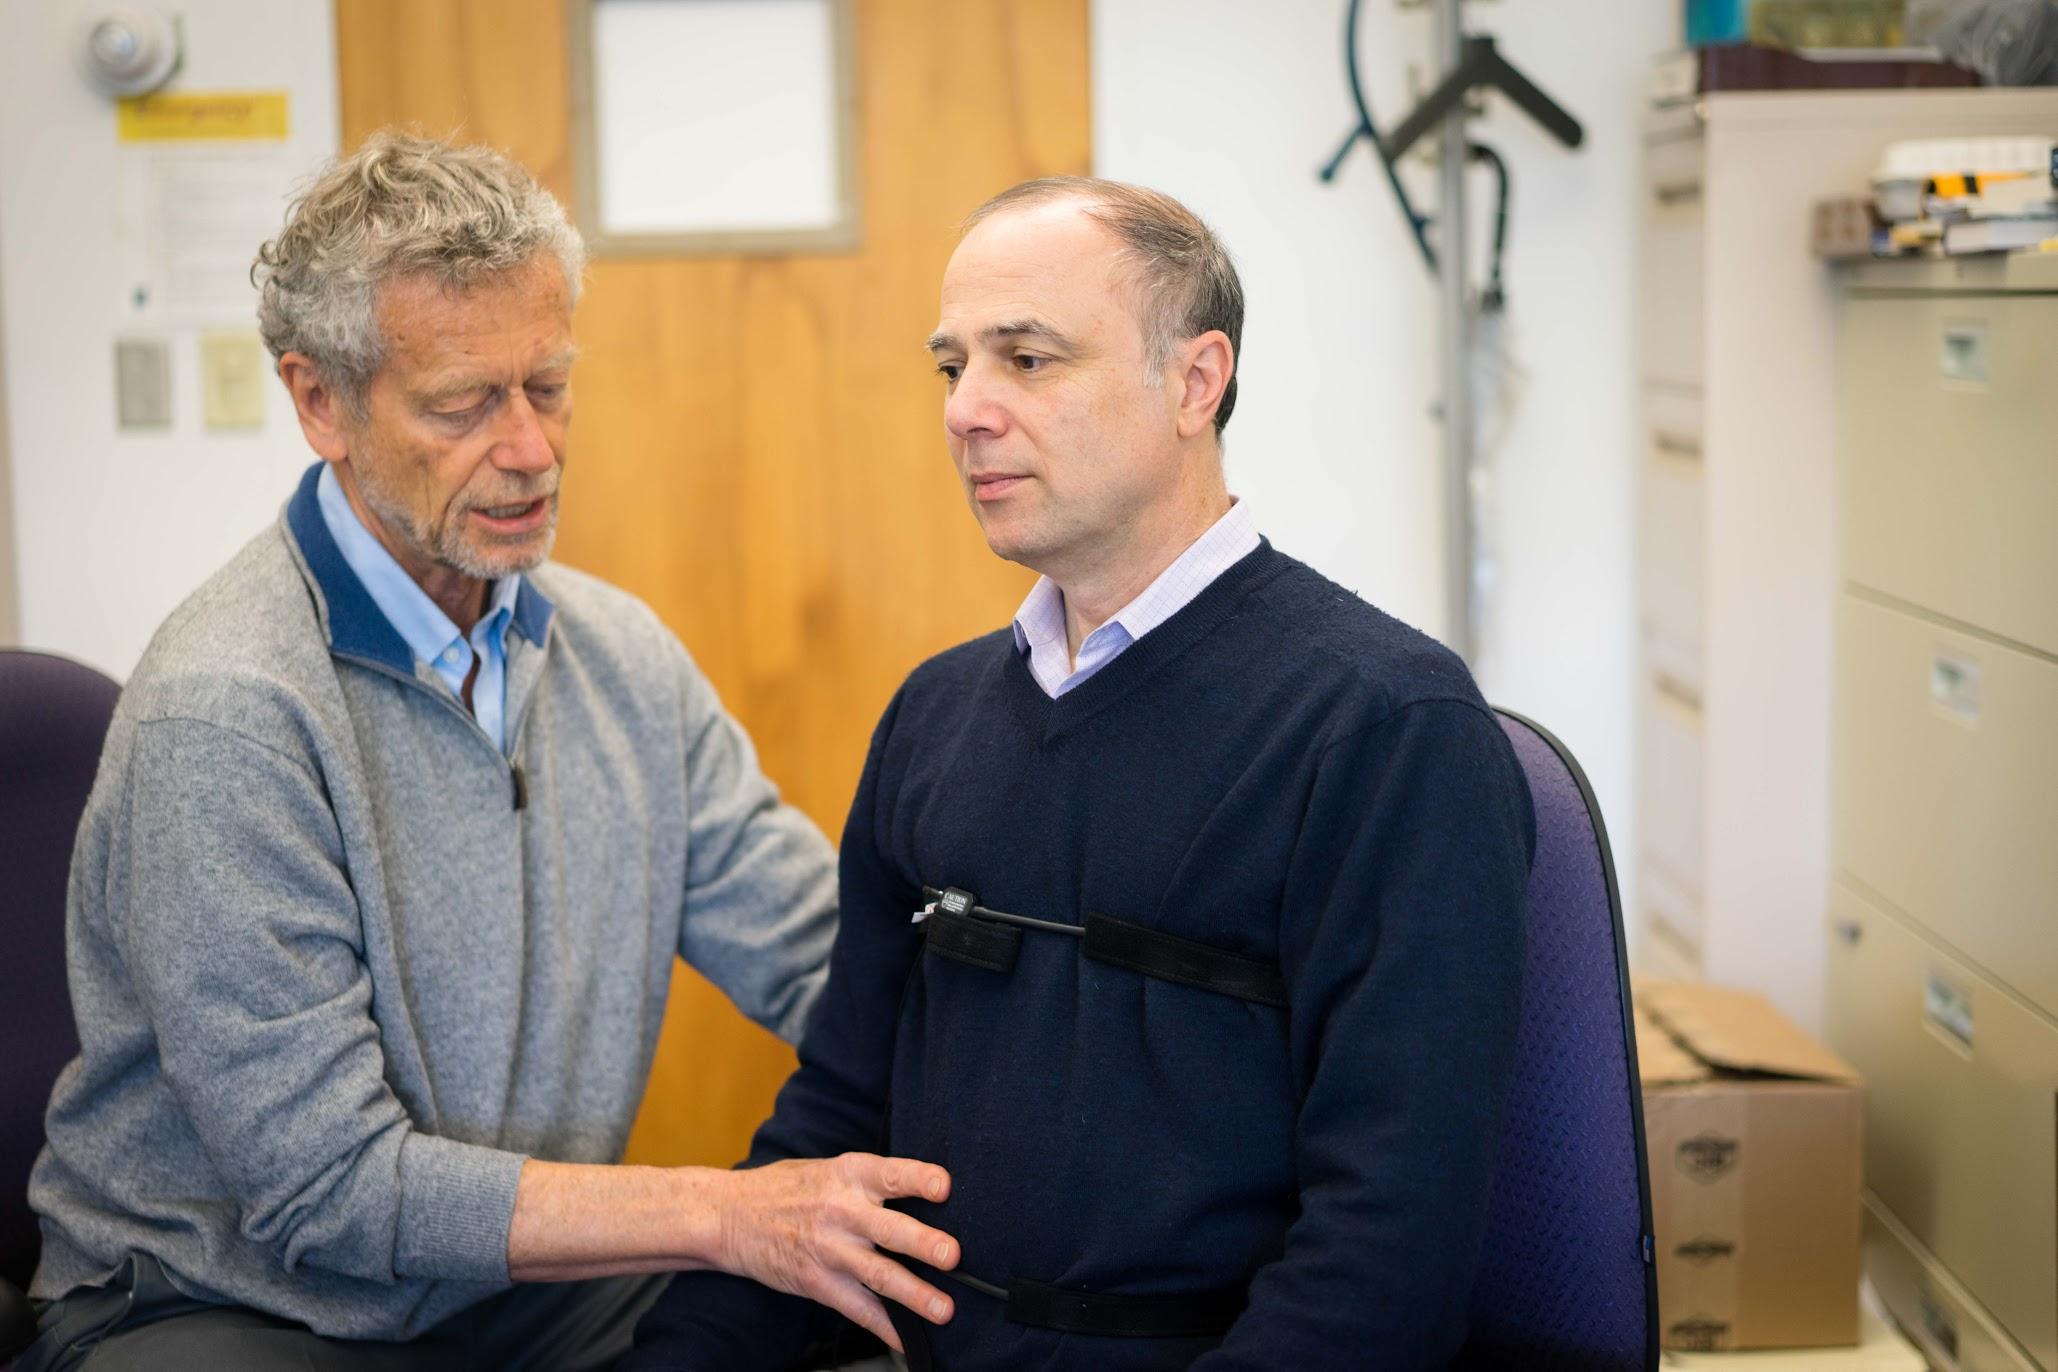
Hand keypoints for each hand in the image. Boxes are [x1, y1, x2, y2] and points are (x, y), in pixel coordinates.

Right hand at [714, 1153, 958, 1351]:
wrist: (729, 1215)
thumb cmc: (787, 1188)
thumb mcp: (828, 1169)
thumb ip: (869, 1182)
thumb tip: (923, 1194)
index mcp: (849, 1174)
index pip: (890, 1173)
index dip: (918, 1178)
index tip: (945, 1186)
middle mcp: (841, 1212)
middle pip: (888, 1229)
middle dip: (923, 1243)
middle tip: (952, 1255)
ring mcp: (830, 1250)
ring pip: (878, 1275)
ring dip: (914, 1295)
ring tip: (943, 1310)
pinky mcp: (817, 1282)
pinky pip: (857, 1308)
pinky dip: (884, 1327)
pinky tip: (906, 1339)